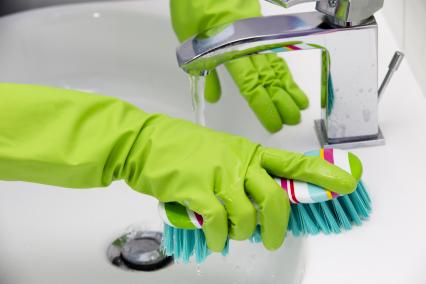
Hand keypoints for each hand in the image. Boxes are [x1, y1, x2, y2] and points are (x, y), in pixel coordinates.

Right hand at [0, 84, 355, 251]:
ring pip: (248, 216)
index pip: (292, 162)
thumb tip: (253, 206)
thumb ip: (238, 173)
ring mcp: (220, 176)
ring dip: (240, 233)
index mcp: (246, 150)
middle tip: (273, 239)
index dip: (321, 174)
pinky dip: (217, 238)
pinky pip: (219, 224)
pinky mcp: (200, 191)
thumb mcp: (216, 153)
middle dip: (278, 226)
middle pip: (276, 198)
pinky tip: (213, 239)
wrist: (144, 144)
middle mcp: (239, 162)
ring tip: (228, 236)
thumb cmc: (178, 147)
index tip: (345, 183)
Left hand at [170, 0, 308, 131]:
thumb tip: (214, 97)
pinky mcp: (260, 27)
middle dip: (282, 101)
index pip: (251, 86)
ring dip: (289, 87)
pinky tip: (290, 79)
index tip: (274, 123)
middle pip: (269, 78)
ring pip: (276, 65)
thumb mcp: (191, 39)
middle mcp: (248, 44)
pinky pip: (274, 52)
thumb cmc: (194, 4)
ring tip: (301, 105)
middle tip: (292, 120)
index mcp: (230, 50)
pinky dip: (284, 68)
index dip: (264, 107)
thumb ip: (206, 70)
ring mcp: (257, 35)